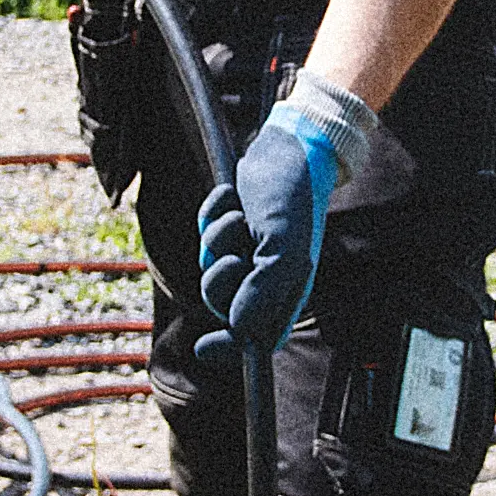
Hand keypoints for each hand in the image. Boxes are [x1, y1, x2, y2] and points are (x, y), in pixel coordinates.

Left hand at [197, 101, 339, 362]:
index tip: (203, 348)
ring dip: (218, 239)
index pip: (257, 336)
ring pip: (208, 265)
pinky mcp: (228, 223)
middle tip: (235, 256)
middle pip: (221, 303)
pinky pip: (202, 231)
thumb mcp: (283, 245)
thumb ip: (263, 289)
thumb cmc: (293, 196)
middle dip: (220, 280)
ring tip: (241, 218)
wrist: (288, 146)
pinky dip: (212, 213)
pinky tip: (232, 197)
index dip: (231, 347)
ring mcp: (245, 249)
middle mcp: (265, 275)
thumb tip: (238, 329)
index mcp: (286, 289)